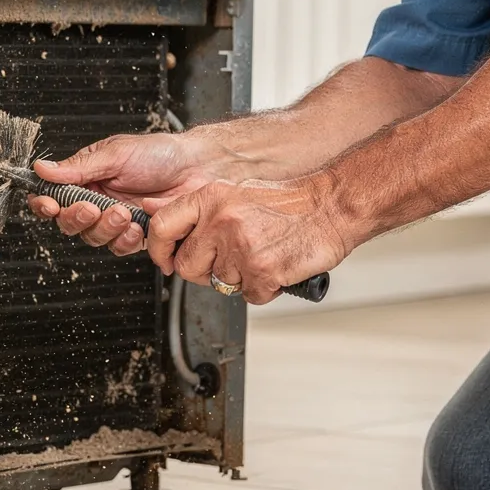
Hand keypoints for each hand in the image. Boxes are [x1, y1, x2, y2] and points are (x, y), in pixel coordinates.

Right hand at [27, 132, 236, 255]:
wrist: (198, 167)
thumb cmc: (160, 154)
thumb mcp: (116, 154)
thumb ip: (78, 167)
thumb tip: (43, 169)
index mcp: (88, 178)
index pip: (55, 196)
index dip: (46, 204)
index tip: (50, 204)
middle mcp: (99, 200)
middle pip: (70, 223)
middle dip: (78, 218)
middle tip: (93, 207)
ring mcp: (117, 219)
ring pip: (94, 238)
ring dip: (105, 228)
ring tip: (123, 212)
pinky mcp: (137, 234)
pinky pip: (120, 247)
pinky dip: (125, 240)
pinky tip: (137, 226)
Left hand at [145, 175, 348, 303]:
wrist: (332, 207)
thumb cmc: (289, 203)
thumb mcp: (236, 193)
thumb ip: (199, 210)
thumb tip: (158, 218)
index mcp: (211, 199)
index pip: (162, 227)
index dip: (158, 250)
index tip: (166, 260)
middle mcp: (221, 221)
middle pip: (188, 266)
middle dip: (206, 272)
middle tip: (230, 262)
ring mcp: (241, 247)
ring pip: (221, 284)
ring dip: (240, 279)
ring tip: (262, 256)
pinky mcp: (262, 270)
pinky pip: (249, 296)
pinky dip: (263, 289)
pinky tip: (276, 267)